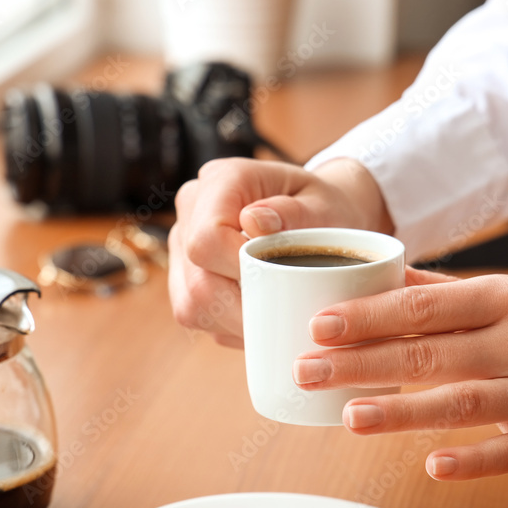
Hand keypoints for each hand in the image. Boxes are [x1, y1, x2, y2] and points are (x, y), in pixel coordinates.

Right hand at [169, 157, 392, 346]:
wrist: (321, 215)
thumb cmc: (325, 208)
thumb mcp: (325, 205)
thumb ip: (293, 213)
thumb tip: (253, 222)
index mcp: (222, 180)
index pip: (207, 238)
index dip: (240, 272)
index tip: (282, 283)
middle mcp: (191, 210)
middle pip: (196, 281)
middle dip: (244, 309)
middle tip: (287, 316)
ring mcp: (182, 245)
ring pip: (190, 305)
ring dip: (236, 324)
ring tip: (277, 318)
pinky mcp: (184, 276)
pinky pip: (196, 316)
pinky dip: (230, 327)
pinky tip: (261, 317)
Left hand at [292, 273, 507, 479]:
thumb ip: (449, 293)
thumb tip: (385, 279)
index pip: (426, 307)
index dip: (369, 317)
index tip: (319, 325)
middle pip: (431, 354)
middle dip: (362, 363)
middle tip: (308, 371)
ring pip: (462, 404)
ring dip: (402, 411)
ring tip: (348, 416)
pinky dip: (471, 460)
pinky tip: (431, 465)